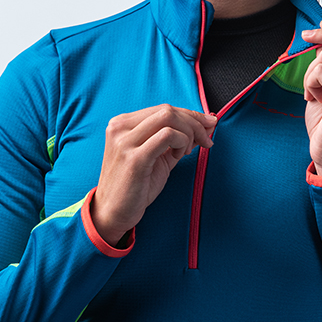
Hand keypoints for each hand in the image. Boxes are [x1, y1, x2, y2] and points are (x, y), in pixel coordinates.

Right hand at [91, 105, 216, 245]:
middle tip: (206, 140)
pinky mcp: (134, 158)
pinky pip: (167, 136)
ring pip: (168, 118)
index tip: (209, 124)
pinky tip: (179, 156)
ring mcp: (125, 141)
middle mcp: (120, 128)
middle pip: (168, 111)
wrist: (112, 212)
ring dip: (189, 133)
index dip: (191, 115)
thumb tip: (205, 124)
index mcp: (123, 124)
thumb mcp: (156, 156)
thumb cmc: (134, 186)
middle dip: (195, 123)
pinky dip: (181, 142)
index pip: (163, 109)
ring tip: (187, 152)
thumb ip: (176, 139)